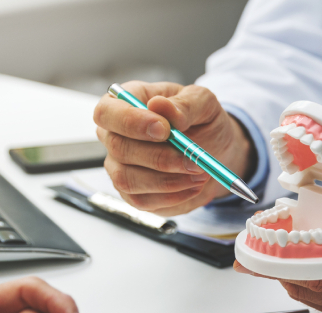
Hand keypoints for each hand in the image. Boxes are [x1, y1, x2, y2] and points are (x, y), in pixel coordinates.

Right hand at [93, 81, 254, 215]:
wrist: (214, 152)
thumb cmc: (202, 121)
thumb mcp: (204, 103)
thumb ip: (185, 104)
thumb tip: (159, 106)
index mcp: (125, 104)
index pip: (107, 112)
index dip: (131, 122)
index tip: (165, 130)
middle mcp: (114, 135)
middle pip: (118, 148)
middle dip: (159, 157)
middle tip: (193, 159)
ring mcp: (119, 166)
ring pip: (127, 179)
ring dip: (168, 180)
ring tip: (199, 173)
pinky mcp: (131, 193)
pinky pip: (142, 200)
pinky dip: (172, 196)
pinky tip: (194, 185)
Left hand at [235, 198, 321, 312]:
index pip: (319, 270)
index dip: (283, 257)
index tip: (257, 243)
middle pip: (310, 286)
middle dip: (278, 266)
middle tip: (253, 245)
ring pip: (317, 296)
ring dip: (290, 276)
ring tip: (270, 252)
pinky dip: (310, 283)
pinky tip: (302, 265)